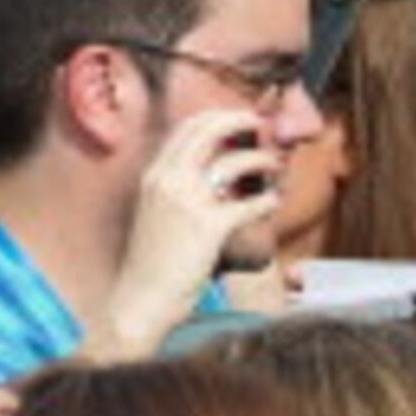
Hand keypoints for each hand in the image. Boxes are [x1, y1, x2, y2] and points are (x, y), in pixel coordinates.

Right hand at [105, 109, 274, 354]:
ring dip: (261, 159)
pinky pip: (249, 204)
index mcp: (153, 175)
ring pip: (233, 163)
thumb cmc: (153, 263)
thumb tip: (211, 178)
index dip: (215, 117)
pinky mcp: (208, 227)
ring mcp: (187, 201)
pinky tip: (274, 202)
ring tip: (274, 165)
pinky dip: (267, 200)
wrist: (141, 298)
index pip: (185, 129)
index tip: (235, 119)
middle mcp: (166, 180)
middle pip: (206, 131)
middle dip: (238, 119)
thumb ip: (176, 191)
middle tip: (260, 123)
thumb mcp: (156, 214)